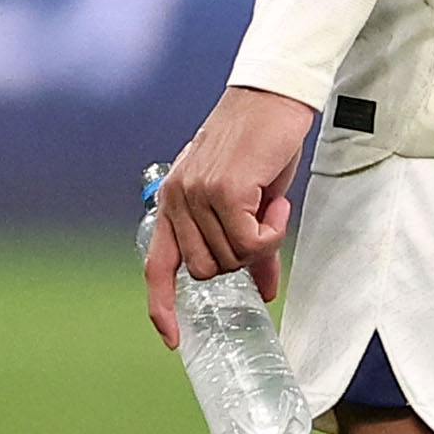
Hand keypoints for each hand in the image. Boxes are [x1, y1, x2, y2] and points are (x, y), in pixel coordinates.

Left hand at [145, 86, 317, 347]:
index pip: (157, 265)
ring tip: (270, 202)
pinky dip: (272, 232)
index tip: (173, 338)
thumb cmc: (259, 144)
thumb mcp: (245, 197)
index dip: (162, 306)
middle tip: (263, 223)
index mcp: (172, 201)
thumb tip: (262, 292)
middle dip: (242, 259)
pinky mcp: (224, 192)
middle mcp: (177, 199)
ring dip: (262, 241)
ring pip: (233, 259)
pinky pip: (252, 243)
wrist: (272, 96)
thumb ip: (243, 241)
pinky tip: (276, 202)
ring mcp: (197, 196)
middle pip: (209, 271)